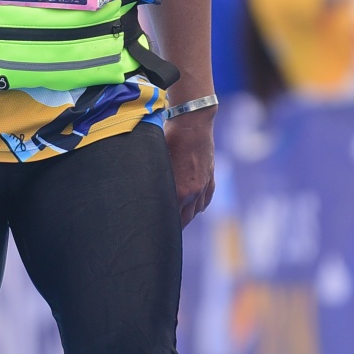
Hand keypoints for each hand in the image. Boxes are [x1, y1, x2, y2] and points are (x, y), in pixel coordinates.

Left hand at [165, 107, 214, 227]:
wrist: (193, 123)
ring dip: (187, 216)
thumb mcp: (157, 159)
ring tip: (178, 222)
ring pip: (196, 210)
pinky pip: (207, 199)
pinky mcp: (210, 177)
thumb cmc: (170, 138)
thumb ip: (155, 179)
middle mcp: (193, 192)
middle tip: (164, 231)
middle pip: (185, 218)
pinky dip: (200, 206)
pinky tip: (195, 209)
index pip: (171, 217)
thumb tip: (144, 191)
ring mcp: (204, 185)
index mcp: (179, 190)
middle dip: (175, 225)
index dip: (163, 225)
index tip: (155, 231)